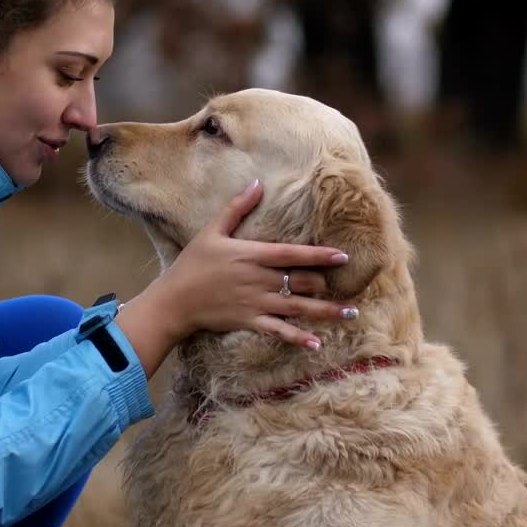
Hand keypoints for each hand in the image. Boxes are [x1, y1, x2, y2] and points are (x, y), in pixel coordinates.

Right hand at [139, 179, 354, 350]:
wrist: (174, 300)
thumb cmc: (192, 263)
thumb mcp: (212, 231)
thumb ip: (237, 208)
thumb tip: (258, 183)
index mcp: (252, 255)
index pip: (293, 254)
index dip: (320, 255)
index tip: (343, 256)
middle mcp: (258, 279)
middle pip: (301, 281)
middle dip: (327, 284)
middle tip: (351, 286)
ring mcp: (256, 303)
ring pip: (297, 307)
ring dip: (326, 312)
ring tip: (351, 313)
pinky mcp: (249, 322)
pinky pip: (278, 332)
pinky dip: (298, 338)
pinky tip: (317, 343)